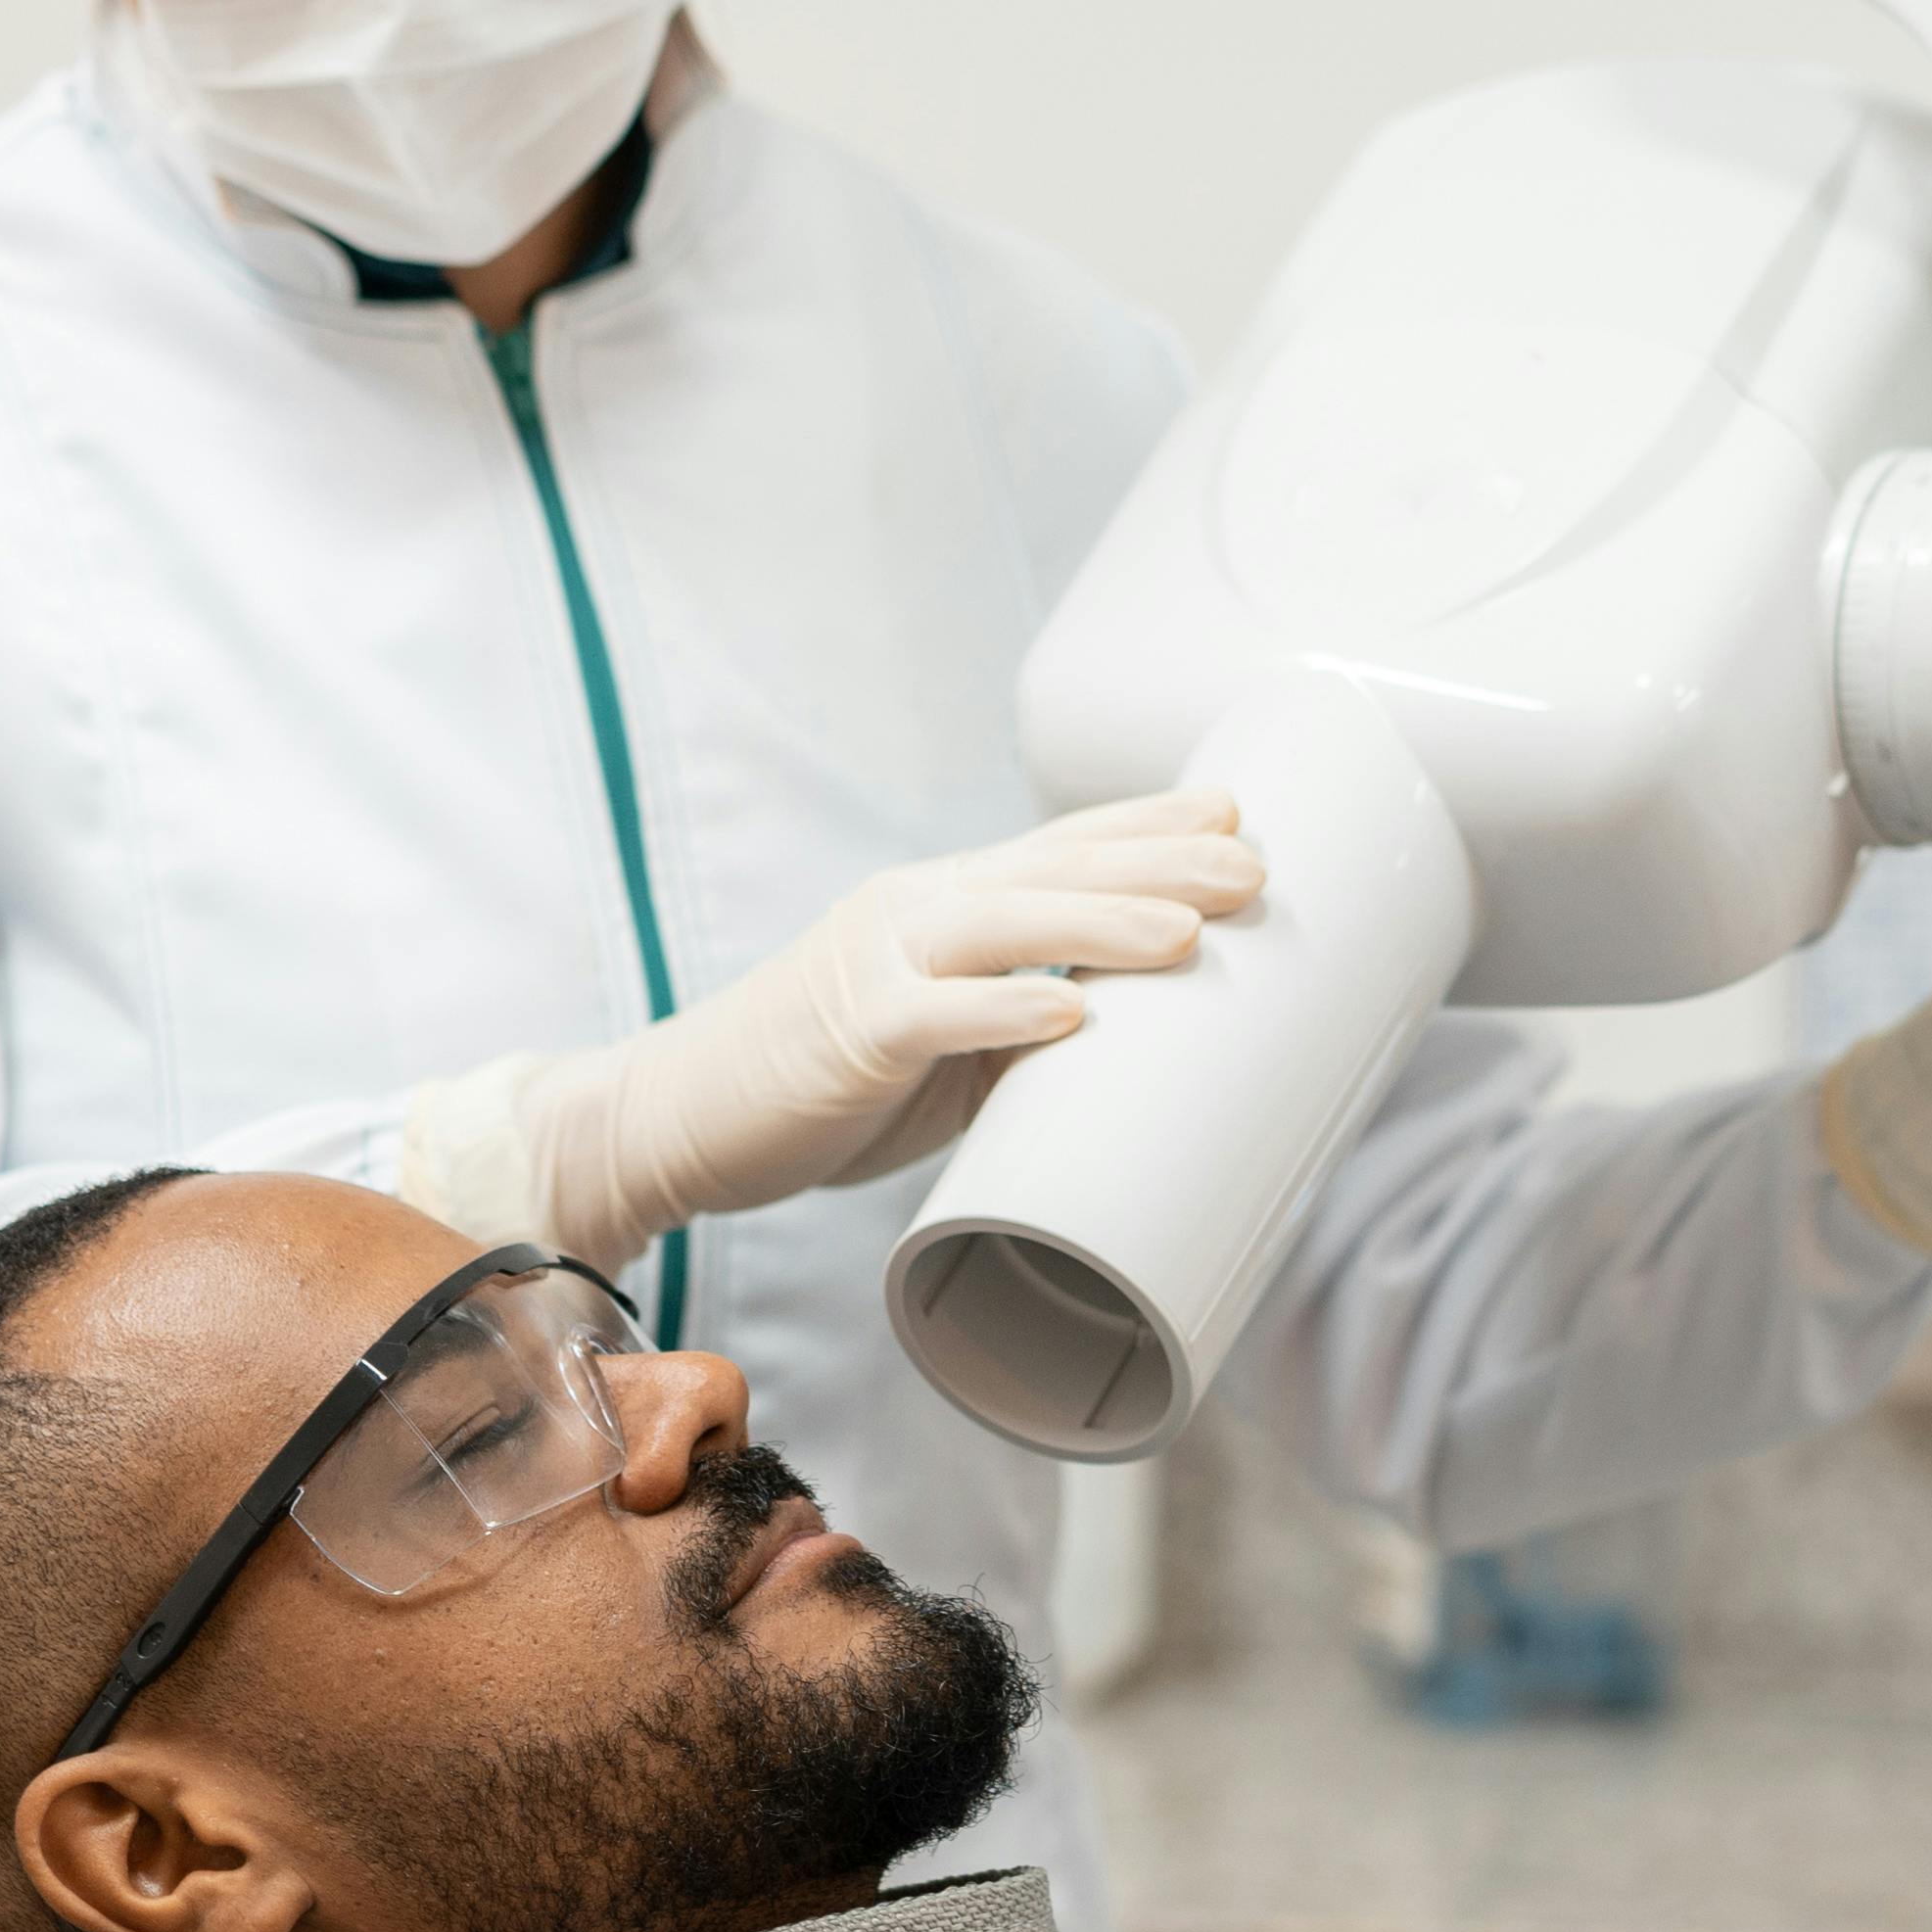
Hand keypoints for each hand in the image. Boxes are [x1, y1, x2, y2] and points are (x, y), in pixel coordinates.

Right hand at [519, 792, 1265, 1262]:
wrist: (679, 1116)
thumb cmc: (819, 1083)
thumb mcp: (941, 1047)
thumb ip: (1017, 1028)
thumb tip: (1120, 1044)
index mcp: (940, 905)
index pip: (1059, 849)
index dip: (1145, 828)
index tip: (1234, 815)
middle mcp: (914, 910)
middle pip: (1053, 870)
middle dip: (1158, 865)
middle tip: (1252, 865)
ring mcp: (877, 962)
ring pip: (1007, 925)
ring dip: (1102, 925)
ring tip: (1190, 931)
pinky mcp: (849, 1031)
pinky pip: (936, 1015)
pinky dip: (1003, 1013)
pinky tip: (1067, 1021)